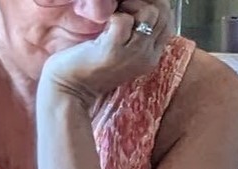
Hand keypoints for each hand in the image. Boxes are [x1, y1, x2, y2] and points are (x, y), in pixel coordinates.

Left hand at [40, 0, 173, 105]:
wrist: (70, 90)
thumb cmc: (91, 67)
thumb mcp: (123, 48)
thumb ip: (136, 30)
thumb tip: (144, 5)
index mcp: (152, 55)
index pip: (167, 19)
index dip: (152, 6)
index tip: (131, 9)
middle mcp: (148, 56)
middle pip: (162, 13)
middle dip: (143, 3)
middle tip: (122, 11)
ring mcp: (133, 55)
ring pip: (149, 13)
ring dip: (130, 8)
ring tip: (114, 20)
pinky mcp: (114, 51)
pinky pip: (123, 20)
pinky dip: (113, 17)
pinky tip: (103, 29)